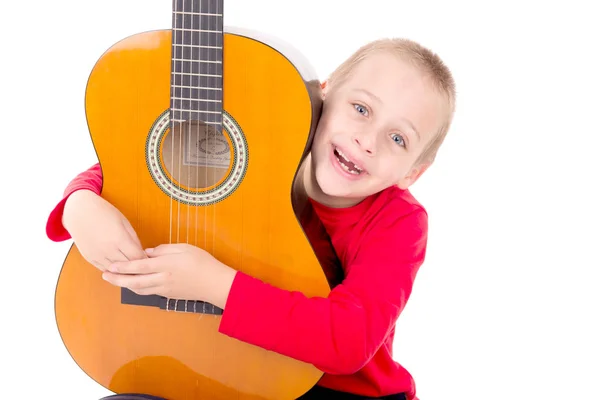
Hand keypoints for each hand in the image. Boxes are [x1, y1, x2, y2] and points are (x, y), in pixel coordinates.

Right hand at [63, 189, 146, 270]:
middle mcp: (108, 249)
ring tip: (132, 269)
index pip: (137, 258)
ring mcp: (97, 255)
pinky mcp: (90, 258)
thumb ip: (134, 239)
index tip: (150, 261)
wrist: (79, 211)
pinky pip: (104, 269)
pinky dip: (113, 270)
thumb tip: (141, 253)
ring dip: (125, 271)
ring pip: (116, 272)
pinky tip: (119, 267)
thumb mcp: (124, 222)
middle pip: (128, 267)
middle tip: (144, 268)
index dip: (145, 260)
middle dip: (137, 268)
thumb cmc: (104, 213)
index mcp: (119, 239)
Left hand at [102, 243, 236, 308]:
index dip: (122, 267)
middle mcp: (162, 279)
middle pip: (134, 281)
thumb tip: (148, 252)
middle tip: (104, 275)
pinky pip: (148, 292)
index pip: (138, 266)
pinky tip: (133, 284)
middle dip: (117, 279)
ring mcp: (164, 289)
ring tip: (115, 280)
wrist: (215, 283)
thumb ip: (164, 249)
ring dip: (125, 285)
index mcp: (165, 265)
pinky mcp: (168, 295)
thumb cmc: (202, 262)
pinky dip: (138, 288)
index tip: (110, 265)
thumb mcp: (184, 248)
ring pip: (140, 289)